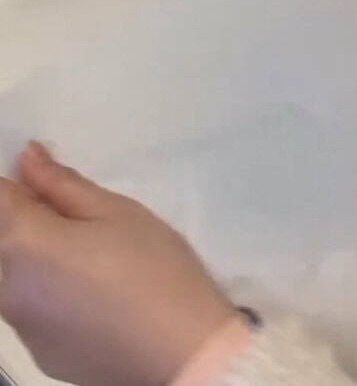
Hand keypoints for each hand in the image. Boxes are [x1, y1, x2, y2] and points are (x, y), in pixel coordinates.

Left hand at [0, 142, 235, 385]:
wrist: (184, 351)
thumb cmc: (154, 267)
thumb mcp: (117, 212)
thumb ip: (62, 185)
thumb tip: (26, 158)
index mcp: (23, 244)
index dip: (22, 183)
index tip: (54, 185)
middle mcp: (6, 288)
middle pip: (5, 239)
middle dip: (33, 222)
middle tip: (88, 224)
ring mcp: (21, 328)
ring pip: (17, 275)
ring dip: (41, 258)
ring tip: (98, 264)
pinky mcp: (40, 354)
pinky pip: (34, 309)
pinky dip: (52, 294)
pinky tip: (97, 299)